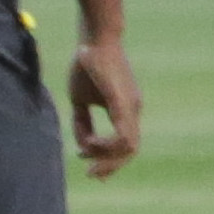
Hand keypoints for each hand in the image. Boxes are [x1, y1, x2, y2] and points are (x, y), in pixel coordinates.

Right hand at [68, 42, 142, 178]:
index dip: (109, 159)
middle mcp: (134, 111)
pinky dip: (107, 144)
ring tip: (87, 157)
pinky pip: (123, 133)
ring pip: (129, 146)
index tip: (86, 163)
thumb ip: (81, 122)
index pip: (125, 144)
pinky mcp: (123, 102)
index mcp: (126, 110)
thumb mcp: (79, 98)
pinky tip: (90, 143)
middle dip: (111, 166)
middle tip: (91, 175)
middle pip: (130, 151)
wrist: (94, 38)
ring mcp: (131, 107)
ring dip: (108, 158)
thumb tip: (82, 144)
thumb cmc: (87, 64)